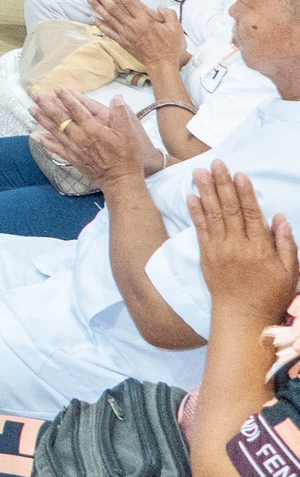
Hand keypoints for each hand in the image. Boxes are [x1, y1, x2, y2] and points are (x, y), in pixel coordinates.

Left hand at [29, 87, 150, 192]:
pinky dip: (44, 141)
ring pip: (54, 130)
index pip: (76, 110)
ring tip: (31, 108)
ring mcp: (73, 148)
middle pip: (60, 118)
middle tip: (35, 94)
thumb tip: (117, 97)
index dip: (66, 98)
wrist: (120, 180)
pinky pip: (54, 148)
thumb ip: (120, 114)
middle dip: (46, 104)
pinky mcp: (71, 158)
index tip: (57, 88)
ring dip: (41, 119)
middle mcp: (79, 137)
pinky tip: (35, 135)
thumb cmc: (126, 157)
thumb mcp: (128, 133)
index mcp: (92, 129)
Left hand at [91, 0, 188, 73]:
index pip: (129, 2)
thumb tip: (159, 7)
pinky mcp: (122, 42)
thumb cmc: (170, 47)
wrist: (162, 64)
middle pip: (114, 8)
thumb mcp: (176, 28)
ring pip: (108, 18)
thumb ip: (168, 14)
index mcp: (145, 20)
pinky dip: (100, 24)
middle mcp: (132, 25)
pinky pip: (108, 31)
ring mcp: (125, 34)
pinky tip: (92, 17)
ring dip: (97, 7)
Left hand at [190, 163, 299, 326]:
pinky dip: (195, 212)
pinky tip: (191, 196)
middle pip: (230, 209)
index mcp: (260, 248)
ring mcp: (220, 250)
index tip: (239, 174)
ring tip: (199, 171)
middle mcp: (238, 246)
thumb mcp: (290, 272)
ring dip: (206, 191)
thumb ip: (285, 244)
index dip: (245, 193)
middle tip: (216, 163)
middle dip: (223, 184)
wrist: (242, 316)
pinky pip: (200, 229)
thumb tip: (280, 217)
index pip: (252, 214)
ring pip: (213, 215)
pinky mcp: (206, 255)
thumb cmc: (270, 294)